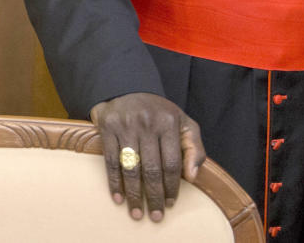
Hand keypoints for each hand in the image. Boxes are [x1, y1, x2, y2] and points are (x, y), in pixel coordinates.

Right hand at [90, 92, 203, 221]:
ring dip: (134, 194)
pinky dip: (114, 182)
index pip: (172, 163)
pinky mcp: (108, 127)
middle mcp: (147, 123)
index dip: (172, 187)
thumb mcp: (183, 122)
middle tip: (155, 216)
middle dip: (154, 196)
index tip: (170, 204)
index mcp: (168, 122)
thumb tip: (192, 177)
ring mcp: (126, 125)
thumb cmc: (158, 112)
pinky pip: (112, 161)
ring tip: (137, 212)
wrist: (126, 87)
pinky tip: (118, 197)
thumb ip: (195, 148)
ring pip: (132, 168)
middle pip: (152, 169)